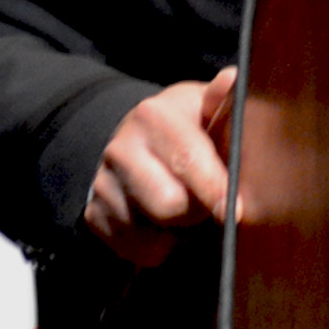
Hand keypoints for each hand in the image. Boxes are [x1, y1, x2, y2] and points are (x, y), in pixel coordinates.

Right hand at [82, 70, 239, 265]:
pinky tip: (163, 222)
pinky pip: (135, 248)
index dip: (216, 190)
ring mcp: (102, 182)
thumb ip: (223, 103)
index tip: (235, 211)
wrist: (140, 142)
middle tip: (209, 202)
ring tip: (184, 207)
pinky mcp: (93, 213)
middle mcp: (120, 148)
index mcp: (153, 116)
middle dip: (197, 211)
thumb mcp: (209, 109)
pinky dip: (157, 244)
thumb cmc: (190, 129)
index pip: (187, 160)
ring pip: (151, 232)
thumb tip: (231, 80)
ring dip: (177, 230)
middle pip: (169, 205)